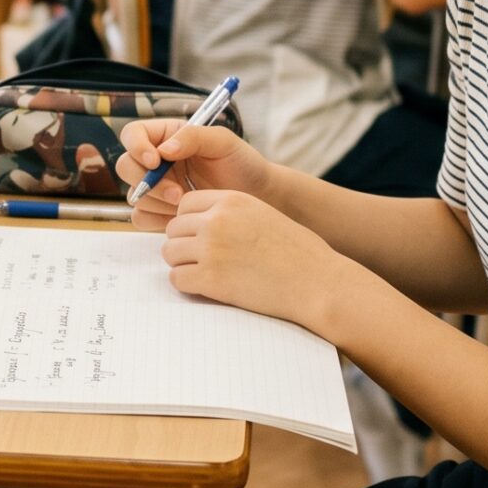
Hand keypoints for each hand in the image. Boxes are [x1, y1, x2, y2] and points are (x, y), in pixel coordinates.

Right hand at [116, 119, 274, 230]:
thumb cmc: (243, 164)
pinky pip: (141, 218)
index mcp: (167, 136)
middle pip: (126, 167)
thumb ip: (193, 137)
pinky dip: (157, 219)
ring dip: (157, 202)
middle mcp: (156, 161)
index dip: (136, 147)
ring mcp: (157, 188)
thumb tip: (164, 150)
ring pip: (134, 195)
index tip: (156, 160)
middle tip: (178, 194)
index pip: (133, 134)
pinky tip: (182, 217)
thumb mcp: (223, 142)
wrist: (258, 198)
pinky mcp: (160, 212)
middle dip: (148, 182)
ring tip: (187, 204)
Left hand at [161, 189, 357, 329]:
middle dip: (184, 245)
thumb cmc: (297, 252)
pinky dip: (187, 285)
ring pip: (170, 253)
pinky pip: (177, 279)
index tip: (201, 237)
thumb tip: (196, 223)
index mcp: (231, 200)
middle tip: (203, 260)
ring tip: (206, 273)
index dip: (189, 222)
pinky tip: (207, 287)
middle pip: (173, 229)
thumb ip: (229, 213)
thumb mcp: (262, 215)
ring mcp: (211, 249)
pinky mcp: (210, 279)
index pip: (185, 205)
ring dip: (183, 265)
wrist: (318, 283)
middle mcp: (216, 220)